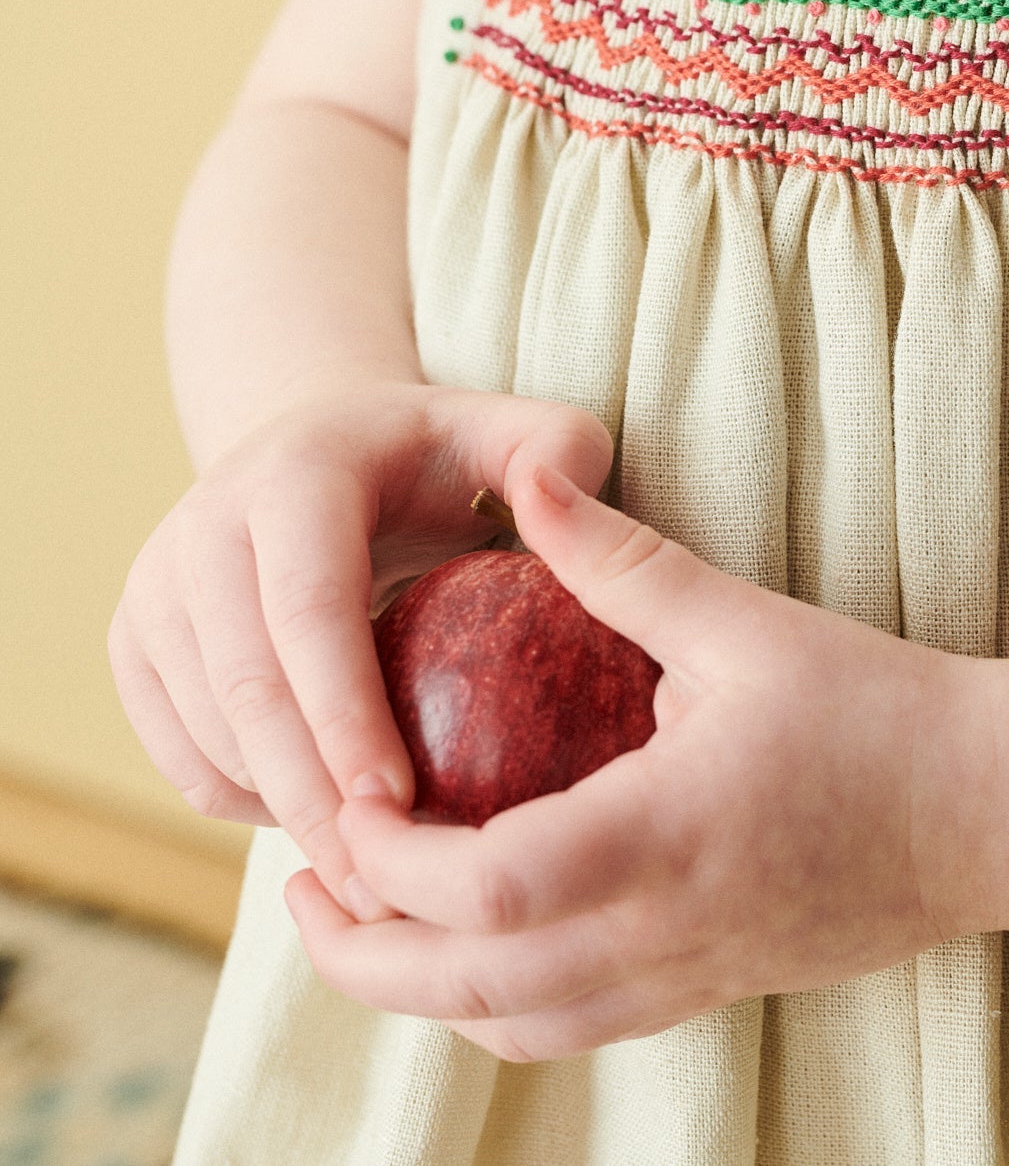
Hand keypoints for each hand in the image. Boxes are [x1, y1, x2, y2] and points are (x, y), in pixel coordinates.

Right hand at [109, 384, 612, 915]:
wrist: (326, 451)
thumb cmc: (442, 460)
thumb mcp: (511, 433)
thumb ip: (561, 449)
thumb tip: (561, 498)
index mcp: (297, 471)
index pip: (308, 605)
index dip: (345, 709)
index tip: (397, 799)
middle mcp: (206, 522)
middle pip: (245, 688)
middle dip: (312, 797)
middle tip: (385, 888)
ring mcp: (157, 586)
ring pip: (205, 734)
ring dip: (282, 815)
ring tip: (372, 876)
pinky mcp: (134, 644)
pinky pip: (182, 758)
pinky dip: (248, 806)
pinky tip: (326, 821)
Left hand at [288, 457, 1008, 1057]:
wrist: (993, 812)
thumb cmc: (880, 707)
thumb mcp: (746, 620)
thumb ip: (622, 560)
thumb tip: (530, 476)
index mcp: (664, 833)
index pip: (482, 890)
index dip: (388, 863)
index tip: (345, 803)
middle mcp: (663, 929)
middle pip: (467, 992)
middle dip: (361, 954)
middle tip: (302, 885)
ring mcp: (685, 976)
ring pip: (511, 1031)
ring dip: (415, 993)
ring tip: (361, 922)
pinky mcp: (708, 991)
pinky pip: (567, 1032)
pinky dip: (489, 1008)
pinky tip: (470, 950)